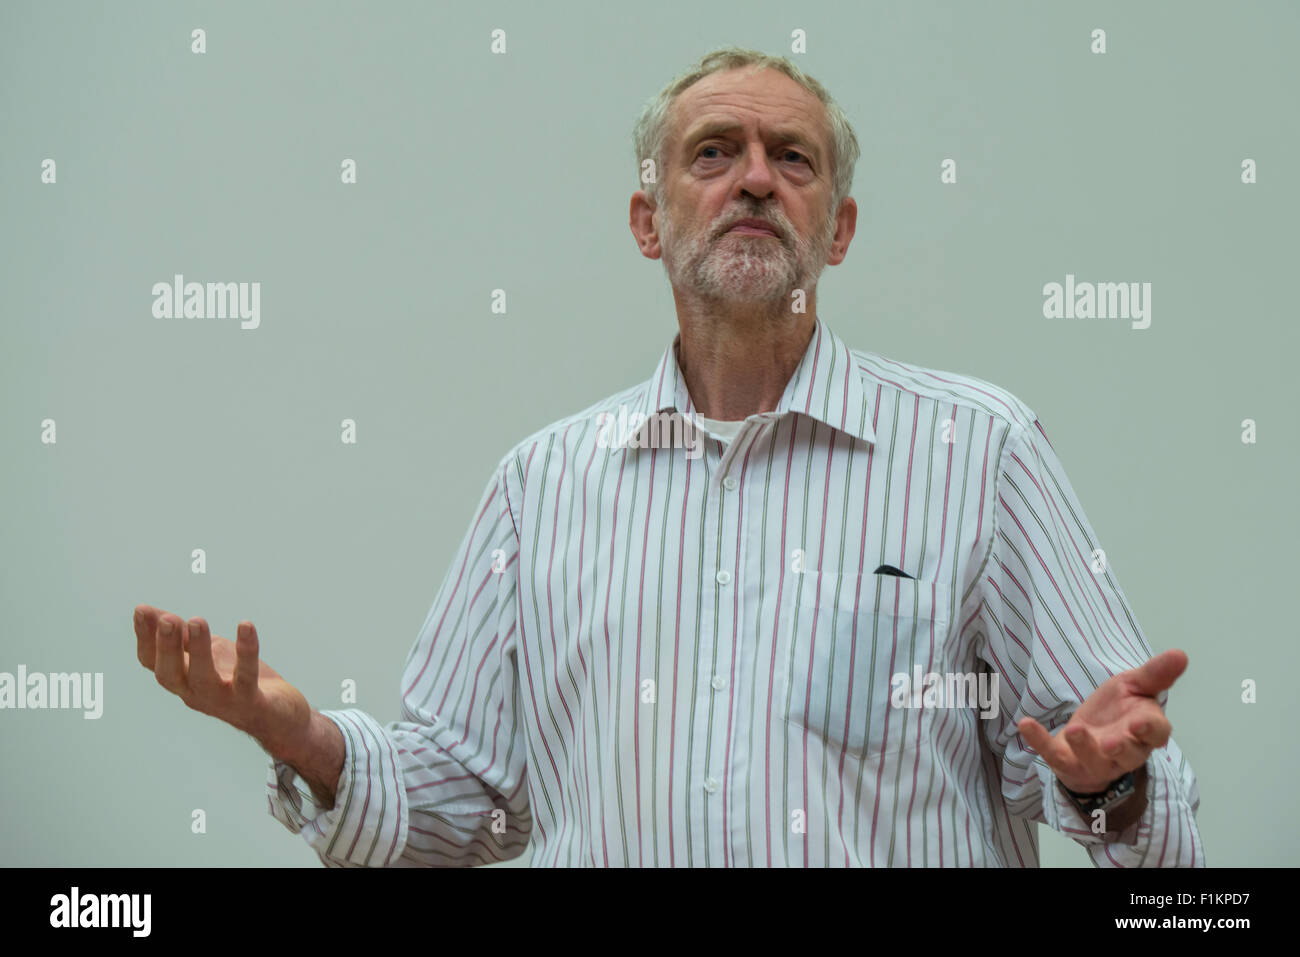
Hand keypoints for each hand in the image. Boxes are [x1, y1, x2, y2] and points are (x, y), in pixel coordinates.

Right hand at [133, 604, 310, 755]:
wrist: (280, 718)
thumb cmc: (238, 682)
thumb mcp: (209, 655)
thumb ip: (184, 638)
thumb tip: (153, 613)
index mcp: (183, 681)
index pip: (153, 663)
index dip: (145, 638)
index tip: (141, 610)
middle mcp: (196, 694)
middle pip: (170, 675)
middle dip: (166, 647)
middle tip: (167, 619)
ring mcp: (223, 700)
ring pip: (204, 678)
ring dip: (199, 649)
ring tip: (196, 620)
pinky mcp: (252, 701)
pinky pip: (246, 677)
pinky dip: (246, 652)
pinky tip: (246, 625)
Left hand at [1017, 649, 1187, 793]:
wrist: (1088, 736)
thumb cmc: (1117, 712)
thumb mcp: (1133, 686)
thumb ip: (1154, 674)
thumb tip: (1181, 653)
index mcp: (1144, 731)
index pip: (1155, 733)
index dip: (1149, 730)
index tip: (1139, 723)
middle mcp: (1123, 752)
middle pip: (1128, 754)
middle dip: (1120, 748)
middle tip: (1111, 741)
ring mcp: (1094, 761)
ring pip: (1093, 760)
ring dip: (1084, 746)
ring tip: (1075, 729)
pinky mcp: (1066, 762)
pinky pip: (1053, 755)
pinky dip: (1039, 741)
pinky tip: (1026, 724)